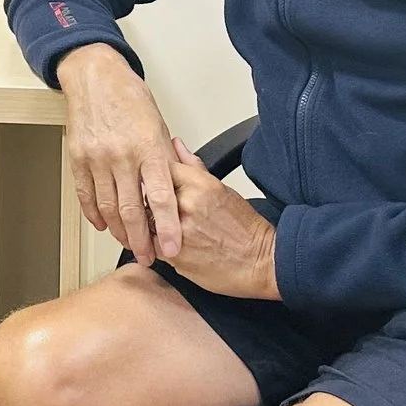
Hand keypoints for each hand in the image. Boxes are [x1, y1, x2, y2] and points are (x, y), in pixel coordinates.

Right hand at [55, 44, 181, 263]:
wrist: (95, 77)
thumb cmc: (129, 98)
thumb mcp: (159, 127)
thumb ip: (166, 161)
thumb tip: (176, 191)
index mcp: (149, 148)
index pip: (161, 198)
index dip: (168, 228)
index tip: (173, 249)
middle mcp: (122, 155)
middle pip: (132, 210)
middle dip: (141, 240)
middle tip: (148, 257)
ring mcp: (97, 158)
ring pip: (108, 208)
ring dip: (119, 232)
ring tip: (129, 243)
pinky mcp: (78, 159)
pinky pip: (86, 195)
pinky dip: (95, 214)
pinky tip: (103, 225)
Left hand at [162, 137, 278, 298]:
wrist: (260, 261)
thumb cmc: (244, 227)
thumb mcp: (220, 188)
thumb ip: (192, 166)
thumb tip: (176, 144)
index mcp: (199, 184)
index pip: (159, 168)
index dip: (154, 176)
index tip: (154, 181)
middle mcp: (186, 205)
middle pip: (146, 194)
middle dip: (147, 200)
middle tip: (158, 208)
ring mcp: (177, 230)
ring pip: (145, 220)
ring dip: (149, 223)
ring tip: (166, 228)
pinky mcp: (172, 255)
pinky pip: (149, 244)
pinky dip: (154, 243)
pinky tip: (170, 243)